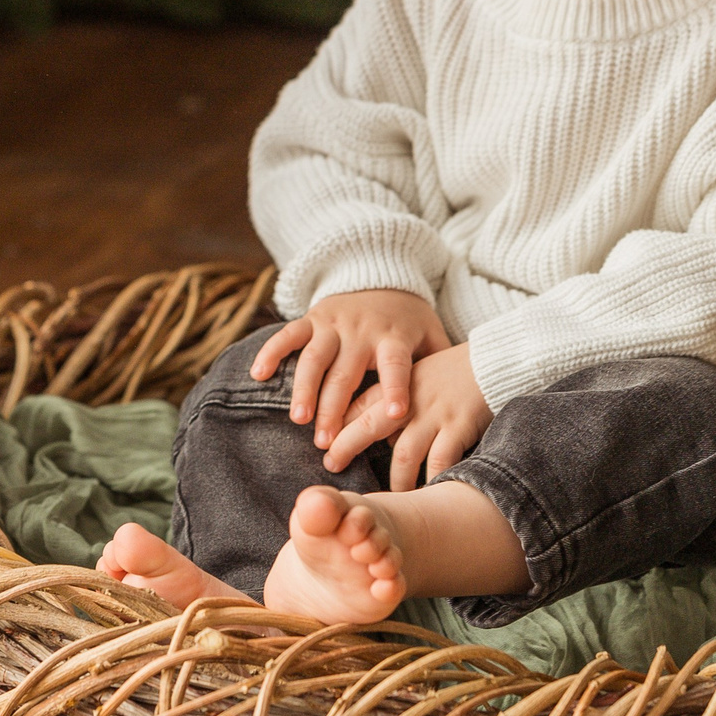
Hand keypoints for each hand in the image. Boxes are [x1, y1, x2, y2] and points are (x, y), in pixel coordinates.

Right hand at [250, 288, 447, 469]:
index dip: (396, 389)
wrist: (381, 273)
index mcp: (394, 337)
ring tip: (299, 420)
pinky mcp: (311, 318)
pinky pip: (287, 334)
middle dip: (334, 408)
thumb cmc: (409, 320)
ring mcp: (333, 323)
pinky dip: (271, 353)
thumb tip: (457, 403)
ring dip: (304, 390)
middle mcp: (361, 330)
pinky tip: (258, 375)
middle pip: (346, 372)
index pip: (397, 365)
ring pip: (314, 358)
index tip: (394, 416)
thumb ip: (441, 365)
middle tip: (326, 442)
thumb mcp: (432, 335)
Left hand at [333, 341, 491, 489]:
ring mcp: (434, 413)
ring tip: (390, 499)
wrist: (495, 361)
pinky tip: (428, 496)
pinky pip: (441, 460)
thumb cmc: (454, 373)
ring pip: (404, 453)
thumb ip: (396, 402)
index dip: (338, 426)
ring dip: (395, 480)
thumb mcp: (418, 377)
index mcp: (398, 384)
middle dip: (347, 446)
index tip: (322, 446)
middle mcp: (411, 399)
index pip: (359, 405)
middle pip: (369, 425)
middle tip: (333, 466)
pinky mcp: (459, 426)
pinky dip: (433, 480)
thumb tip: (379, 438)